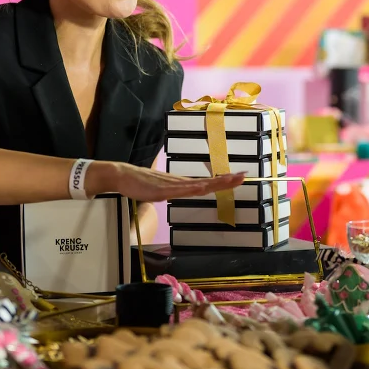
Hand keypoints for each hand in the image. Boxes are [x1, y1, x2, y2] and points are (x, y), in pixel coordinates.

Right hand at [108, 162, 244, 201]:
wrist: (124, 176)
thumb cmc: (142, 183)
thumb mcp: (163, 191)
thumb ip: (175, 191)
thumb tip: (183, 193)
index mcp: (182, 184)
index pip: (207, 183)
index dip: (224, 181)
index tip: (239, 177)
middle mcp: (181, 183)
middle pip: (208, 182)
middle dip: (227, 180)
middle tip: (244, 176)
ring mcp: (172, 186)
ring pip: (198, 185)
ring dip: (216, 183)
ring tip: (231, 180)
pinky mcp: (162, 190)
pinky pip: (180, 190)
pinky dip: (193, 188)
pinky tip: (202, 188)